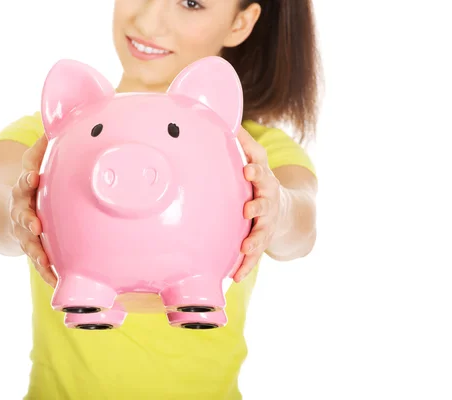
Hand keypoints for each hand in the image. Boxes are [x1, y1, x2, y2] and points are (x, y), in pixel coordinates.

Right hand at [9, 135, 56, 286]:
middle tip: (34, 225)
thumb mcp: (38, 158)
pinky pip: (40, 261)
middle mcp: (22, 209)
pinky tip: (55, 281)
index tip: (32, 177)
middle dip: (27, 219)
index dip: (27, 179)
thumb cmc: (34, 179)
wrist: (13, 207)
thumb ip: (47, 143)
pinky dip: (47, 271)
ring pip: (28, 243)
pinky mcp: (35, 248)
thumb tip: (62, 116)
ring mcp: (25, 231)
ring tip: (45, 262)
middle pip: (22, 214)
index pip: (24, 180)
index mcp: (25, 186)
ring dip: (36, 252)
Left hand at [234, 127, 281, 281]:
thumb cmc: (261, 181)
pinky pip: (254, 257)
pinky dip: (245, 267)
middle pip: (264, 205)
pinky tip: (235, 277)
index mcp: (263, 181)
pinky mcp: (261, 242)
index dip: (255, 171)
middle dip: (258, 207)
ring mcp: (266, 224)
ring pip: (261, 234)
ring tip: (245, 248)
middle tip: (248, 210)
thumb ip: (243, 144)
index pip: (261, 173)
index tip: (247, 170)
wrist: (287, 212)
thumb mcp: (256, 160)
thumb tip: (227, 118)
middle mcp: (268, 203)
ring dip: (254, 241)